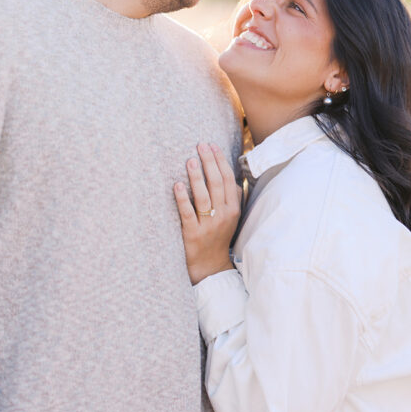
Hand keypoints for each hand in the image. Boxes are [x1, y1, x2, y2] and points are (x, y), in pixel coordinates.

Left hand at [174, 143, 241, 284]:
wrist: (210, 265)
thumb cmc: (219, 235)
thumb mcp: (231, 216)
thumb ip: (232, 196)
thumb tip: (232, 172)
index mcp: (233, 208)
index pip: (227, 179)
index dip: (220, 161)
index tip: (211, 145)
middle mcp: (223, 215)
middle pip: (216, 184)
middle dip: (208, 162)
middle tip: (200, 145)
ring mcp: (208, 225)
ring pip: (203, 197)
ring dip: (197, 177)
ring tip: (189, 160)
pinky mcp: (193, 234)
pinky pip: (188, 213)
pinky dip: (183, 199)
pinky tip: (177, 185)